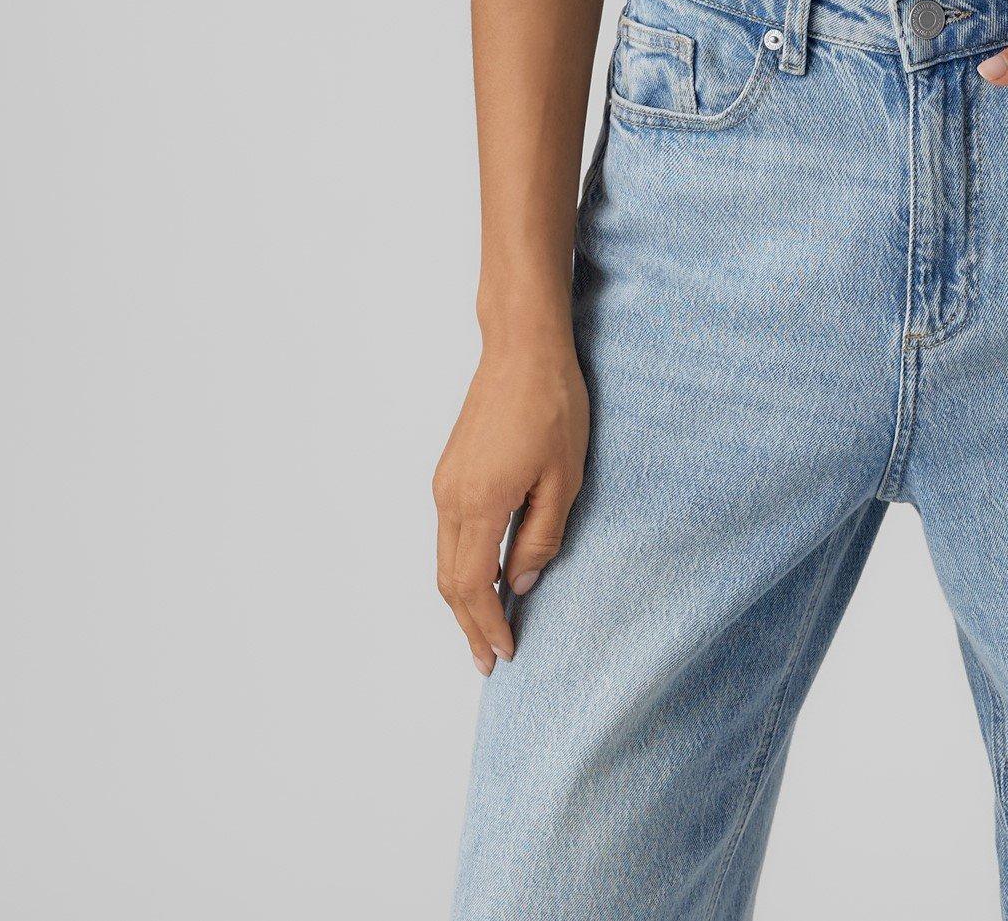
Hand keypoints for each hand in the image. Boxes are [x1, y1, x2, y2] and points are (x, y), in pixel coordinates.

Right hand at [432, 336, 588, 674]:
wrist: (522, 347)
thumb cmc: (552, 405)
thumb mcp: (563, 477)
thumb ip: (540, 536)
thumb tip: (518, 584)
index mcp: (479, 503)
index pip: (473, 585)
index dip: (487, 625)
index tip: (504, 654)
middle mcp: (450, 497)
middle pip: (449, 581)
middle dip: (468, 625)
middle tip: (489, 660)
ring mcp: (445, 482)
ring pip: (444, 559)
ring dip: (464, 597)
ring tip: (487, 627)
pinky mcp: (450, 470)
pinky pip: (449, 534)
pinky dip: (462, 566)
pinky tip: (485, 575)